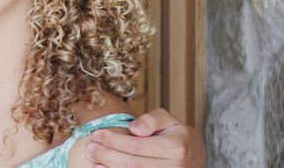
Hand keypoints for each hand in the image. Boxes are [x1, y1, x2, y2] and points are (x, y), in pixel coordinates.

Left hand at [86, 108, 204, 167]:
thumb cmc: (175, 134)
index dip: (113, 141)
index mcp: (175, 147)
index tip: (97, 134)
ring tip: (94, 159)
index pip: (136, 146)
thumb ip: (151, 119)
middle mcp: (174, 167)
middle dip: (107, 155)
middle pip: (132, 164)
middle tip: (90, 148)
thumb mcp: (168, 119)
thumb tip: (134, 128)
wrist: (193, 155)